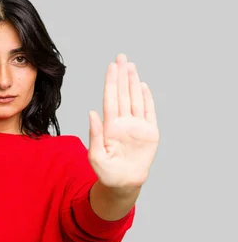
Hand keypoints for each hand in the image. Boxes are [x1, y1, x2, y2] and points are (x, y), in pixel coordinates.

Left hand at [88, 54, 159, 191]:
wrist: (123, 184)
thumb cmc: (106, 172)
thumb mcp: (96, 155)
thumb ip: (95, 134)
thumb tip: (92, 113)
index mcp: (110, 126)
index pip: (110, 99)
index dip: (111, 83)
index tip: (111, 67)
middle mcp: (123, 123)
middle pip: (123, 94)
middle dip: (122, 76)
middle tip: (121, 57)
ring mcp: (137, 127)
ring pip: (135, 99)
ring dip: (133, 82)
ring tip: (131, 66)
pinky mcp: (150, 134)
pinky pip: (149, 113)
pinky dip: (147, 99)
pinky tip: (143, 86)